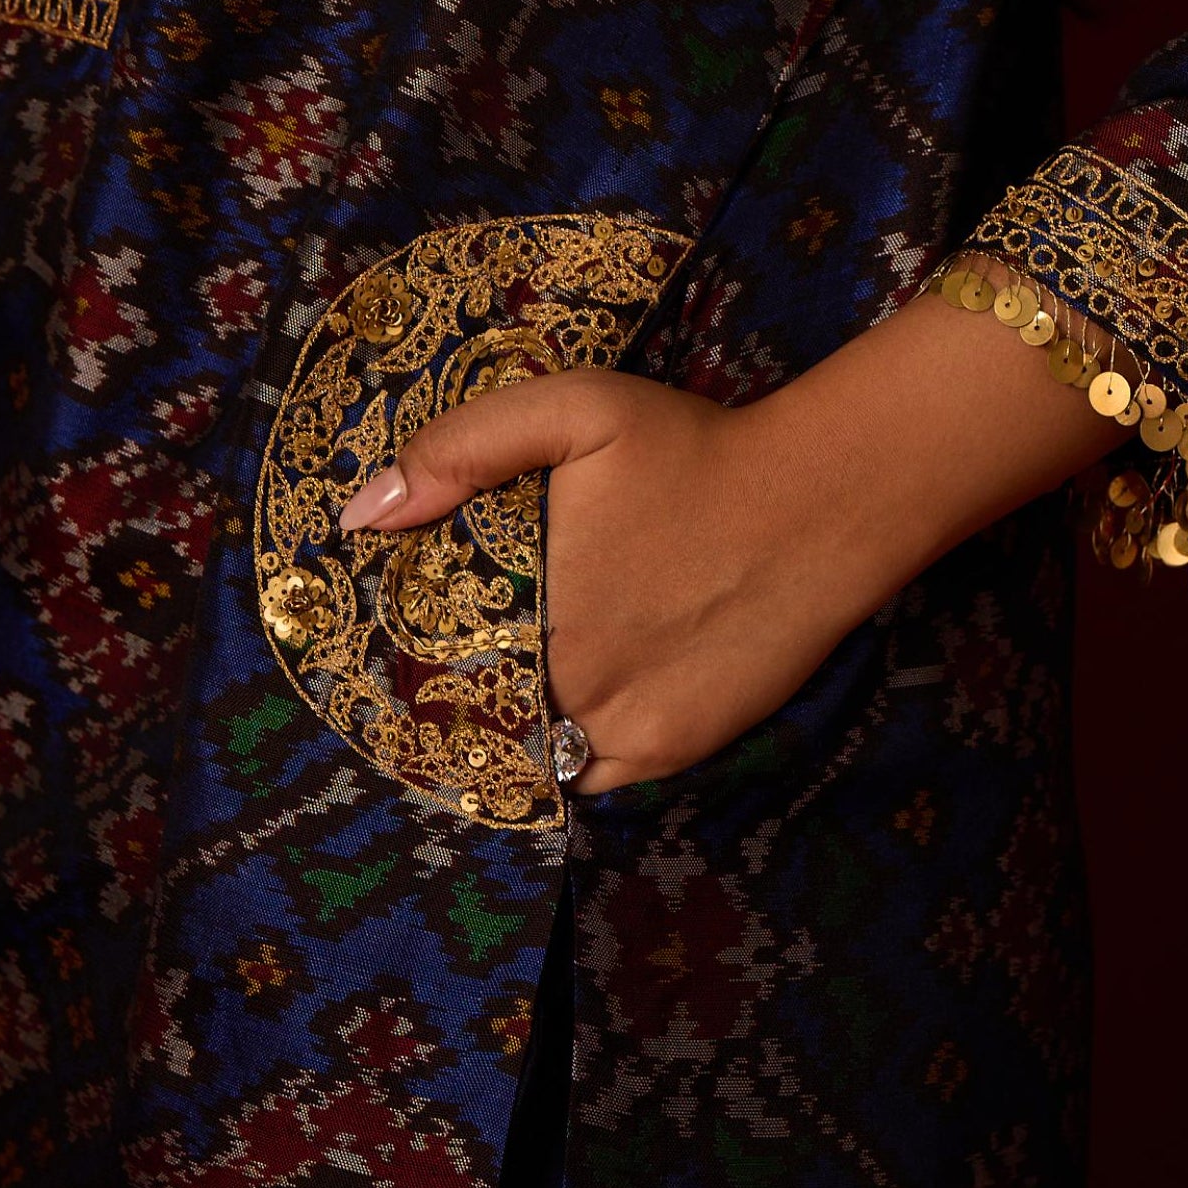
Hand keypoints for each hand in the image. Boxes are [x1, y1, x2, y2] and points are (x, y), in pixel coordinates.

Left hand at [339, 281, 1121, 794]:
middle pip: (477, 704)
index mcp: (524, 605)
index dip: (411, 648)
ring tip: (519, 684)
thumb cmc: (694, 448)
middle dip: (462, 685)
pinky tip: (570, 714)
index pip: (426, 655)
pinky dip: (571, 758)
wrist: (823, 501)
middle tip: (469, 653)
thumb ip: (464, 448)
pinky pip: (588, 778)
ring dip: (514, 727)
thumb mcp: (576, 408)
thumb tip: (364, 513)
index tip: (413, 632)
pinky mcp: (670, 750)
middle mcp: (564, 682)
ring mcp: (619, 728)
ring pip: (529, 749)